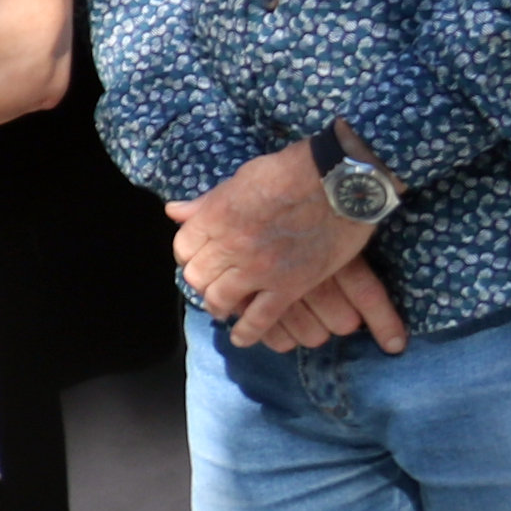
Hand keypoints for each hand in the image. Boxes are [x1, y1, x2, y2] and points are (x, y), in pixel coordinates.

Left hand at [171, 143, 398, 349]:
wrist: (337, 181)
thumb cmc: (289, 171)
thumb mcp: (239, 179)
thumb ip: (207, 202)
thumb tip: (174, 212)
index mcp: (214, 217)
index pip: (183, 248)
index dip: (188, 256)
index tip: (198, 259)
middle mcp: (229, 246)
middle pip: (198, 276)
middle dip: (201, 282)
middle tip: (211, 284)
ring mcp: (258, 269)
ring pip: (221, 299)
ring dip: (218, 306)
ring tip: (223, 309)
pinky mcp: (289, 286)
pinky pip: (261, 318)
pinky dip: (248, 332)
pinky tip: (241, 338)